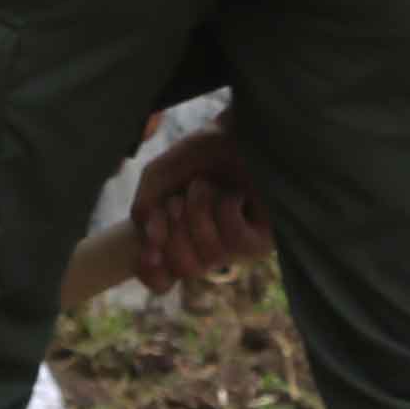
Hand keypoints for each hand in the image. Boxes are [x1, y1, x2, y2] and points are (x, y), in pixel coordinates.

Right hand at [127, 118, 270, 288]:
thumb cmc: (205, 151)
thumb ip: (146, 205)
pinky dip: (225, 210)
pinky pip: (235, 241)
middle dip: (174, 231)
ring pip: (210, 257)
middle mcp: (209, 249)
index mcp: (181, 240)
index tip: (147, 253)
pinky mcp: (262, 240)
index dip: (151, 272)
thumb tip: (149, 242)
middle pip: (184, 269)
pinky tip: (233, 195)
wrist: (241, 128)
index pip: (162, 280)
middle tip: (177, 201)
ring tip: (205, 187)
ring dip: (199, 213)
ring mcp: (237, 248)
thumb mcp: (162, 174)